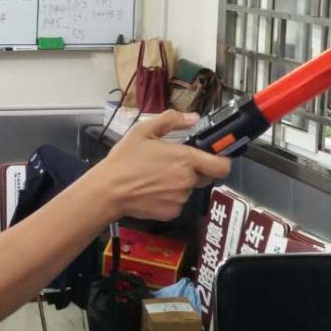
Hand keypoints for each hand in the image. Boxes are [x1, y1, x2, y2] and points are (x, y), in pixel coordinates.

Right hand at [95, 110, 230, 219]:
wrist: (108, 190)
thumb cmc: (125, 159)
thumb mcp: (143, 130)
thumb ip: (171, 120)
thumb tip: (193, 118)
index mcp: (185, 159)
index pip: (222, 166)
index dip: (222, 161)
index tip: (214, 157)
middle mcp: (187, 180)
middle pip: (205, 176)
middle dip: (195, 170)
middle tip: (173, 164)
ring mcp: (180, 199)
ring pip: (189, 189)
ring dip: (180, 183)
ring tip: (157, 177)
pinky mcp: (172, 212)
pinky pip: (178, 203)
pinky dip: (170, 197)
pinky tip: (153, 190)